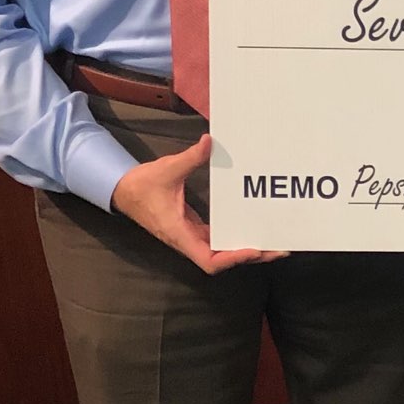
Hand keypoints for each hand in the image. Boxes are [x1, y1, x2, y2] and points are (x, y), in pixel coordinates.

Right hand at [110, 135, 287, 273]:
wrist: (123, 190)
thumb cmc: (143, 184)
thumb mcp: (168, 168)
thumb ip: (191, 158)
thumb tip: (209, 142)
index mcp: (179, 234)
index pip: (209, 261)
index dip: (233, 259)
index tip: (255, 249)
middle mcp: (188, 241)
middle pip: (223, 260)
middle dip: (251, 256)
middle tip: (280, 247)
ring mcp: (192, 237)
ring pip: (222, 252)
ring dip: (247, 250)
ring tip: (275, 242)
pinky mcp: (194, 229)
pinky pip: (219, 240)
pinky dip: (237, 239)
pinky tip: (255, 230)